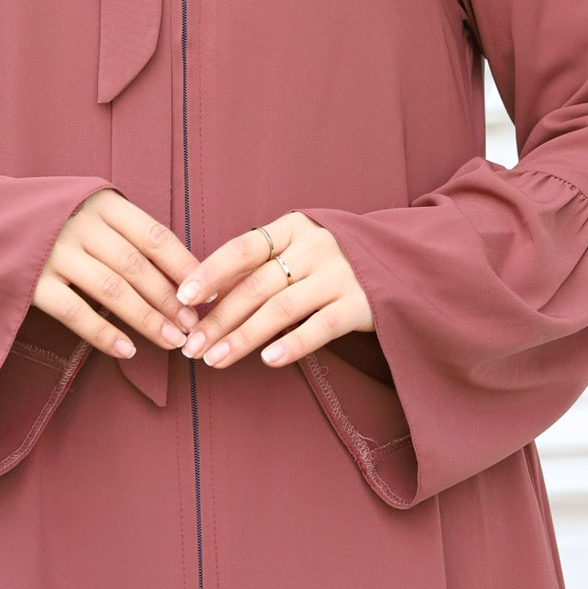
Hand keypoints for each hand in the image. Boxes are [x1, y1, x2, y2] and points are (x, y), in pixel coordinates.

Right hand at [31, 188, 203, 360]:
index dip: (185, 267)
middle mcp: (80, 224)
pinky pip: (76, 313)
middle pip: (138, 267)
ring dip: (147, 320)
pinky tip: (127, 350)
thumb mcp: (89, 209)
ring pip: (113, 291)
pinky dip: (104, 334)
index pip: (155, 236)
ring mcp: (54, 252)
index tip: (209, 294)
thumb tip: (181, 273)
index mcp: (101, 203)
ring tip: (172, 342)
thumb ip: (126, 232)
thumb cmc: (53, 219)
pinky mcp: (32, 282)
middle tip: (195, 327)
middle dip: (171, 301)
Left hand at [173, 211, 373, 368]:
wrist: (405, 261)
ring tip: (215, 360)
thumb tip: (206, 297)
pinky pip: (321, 328)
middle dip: (219, 318)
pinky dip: (293, 344)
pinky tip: (268, 360)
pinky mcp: (362, 305)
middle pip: (256, 285)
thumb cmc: (335, 258)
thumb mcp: (301, 246)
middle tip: (191, 346)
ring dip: (243, 337)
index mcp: (293, 227)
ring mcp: (340, 275)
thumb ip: (264, 264)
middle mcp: (316, 247)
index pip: (243, 247)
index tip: (182, 297)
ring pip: (281, 309)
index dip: (211, 271)